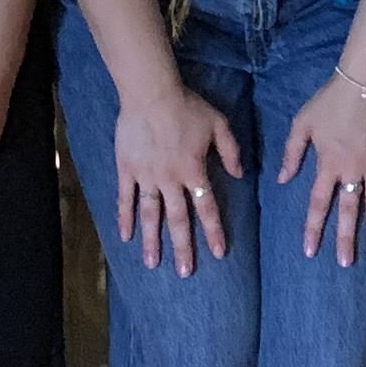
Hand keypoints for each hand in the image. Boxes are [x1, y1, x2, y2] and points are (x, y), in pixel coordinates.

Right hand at [110, 84, 244, 274]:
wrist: (151, 93)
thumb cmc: (187, 105)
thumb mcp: (219, 123)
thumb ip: (230, 150)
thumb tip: (241, 174)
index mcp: (194, 171)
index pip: (207, 208)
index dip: (213, 231)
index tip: (218, 253)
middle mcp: (170, 180)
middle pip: (178, 220)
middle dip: (182, 248)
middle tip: (185, 273)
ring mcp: (147, 177)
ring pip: (150, 216)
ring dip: (152, 241)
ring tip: (153, 264)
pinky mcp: (127, 170)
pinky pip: (125, 199)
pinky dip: (124, 218)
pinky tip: (124, 237)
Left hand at [278, 73, 365, 262]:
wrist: (363, 80)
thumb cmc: (329, 101)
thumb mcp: (302, 124)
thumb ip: (292, 153)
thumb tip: (283, 180)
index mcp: (328, 164)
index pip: (319, 203)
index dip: (314, 228)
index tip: (310, 251)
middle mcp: (352, 169)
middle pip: (349, 210)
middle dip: (346, 238)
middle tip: (346, 263)